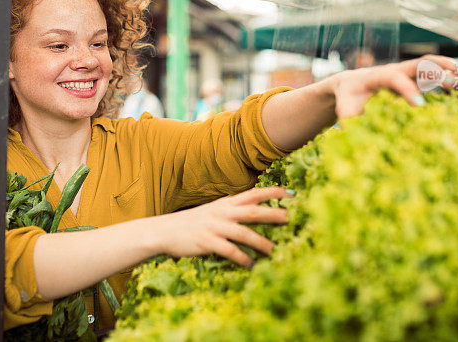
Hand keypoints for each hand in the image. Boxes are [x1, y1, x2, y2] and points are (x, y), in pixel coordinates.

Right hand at [155, 187, 290, 267]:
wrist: (164, 231)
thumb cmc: (193, 223)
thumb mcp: (214, 211)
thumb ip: (233, 211)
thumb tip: (258, 213)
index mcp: (226, 203)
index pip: (254, 193)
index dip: (274, 191)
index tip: (293, 193)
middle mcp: (223, 212)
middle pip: (254, 211)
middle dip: (275, 214)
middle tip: (294, 219)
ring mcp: (214, 226)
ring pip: (244, 233)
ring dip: (262, 243)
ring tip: (277, 252)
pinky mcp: (207, 242)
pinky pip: (229, 251)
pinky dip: (242, 258)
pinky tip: (252, 265)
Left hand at [331, 54, 457, 117]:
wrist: (350, 85)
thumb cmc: (348, 98)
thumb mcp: (345, 109)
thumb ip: (351, 119)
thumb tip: (357, 136)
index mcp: (377, 76)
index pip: (395, 79)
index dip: (407, 90)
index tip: (419, 105)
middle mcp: (394, 70)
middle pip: (418, 63)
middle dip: (437, 68)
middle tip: (456, 78)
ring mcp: (406, 73)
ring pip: (430, 67)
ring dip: (449, 73)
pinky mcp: (413, 80)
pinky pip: (433, 78)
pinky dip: (448, 82)